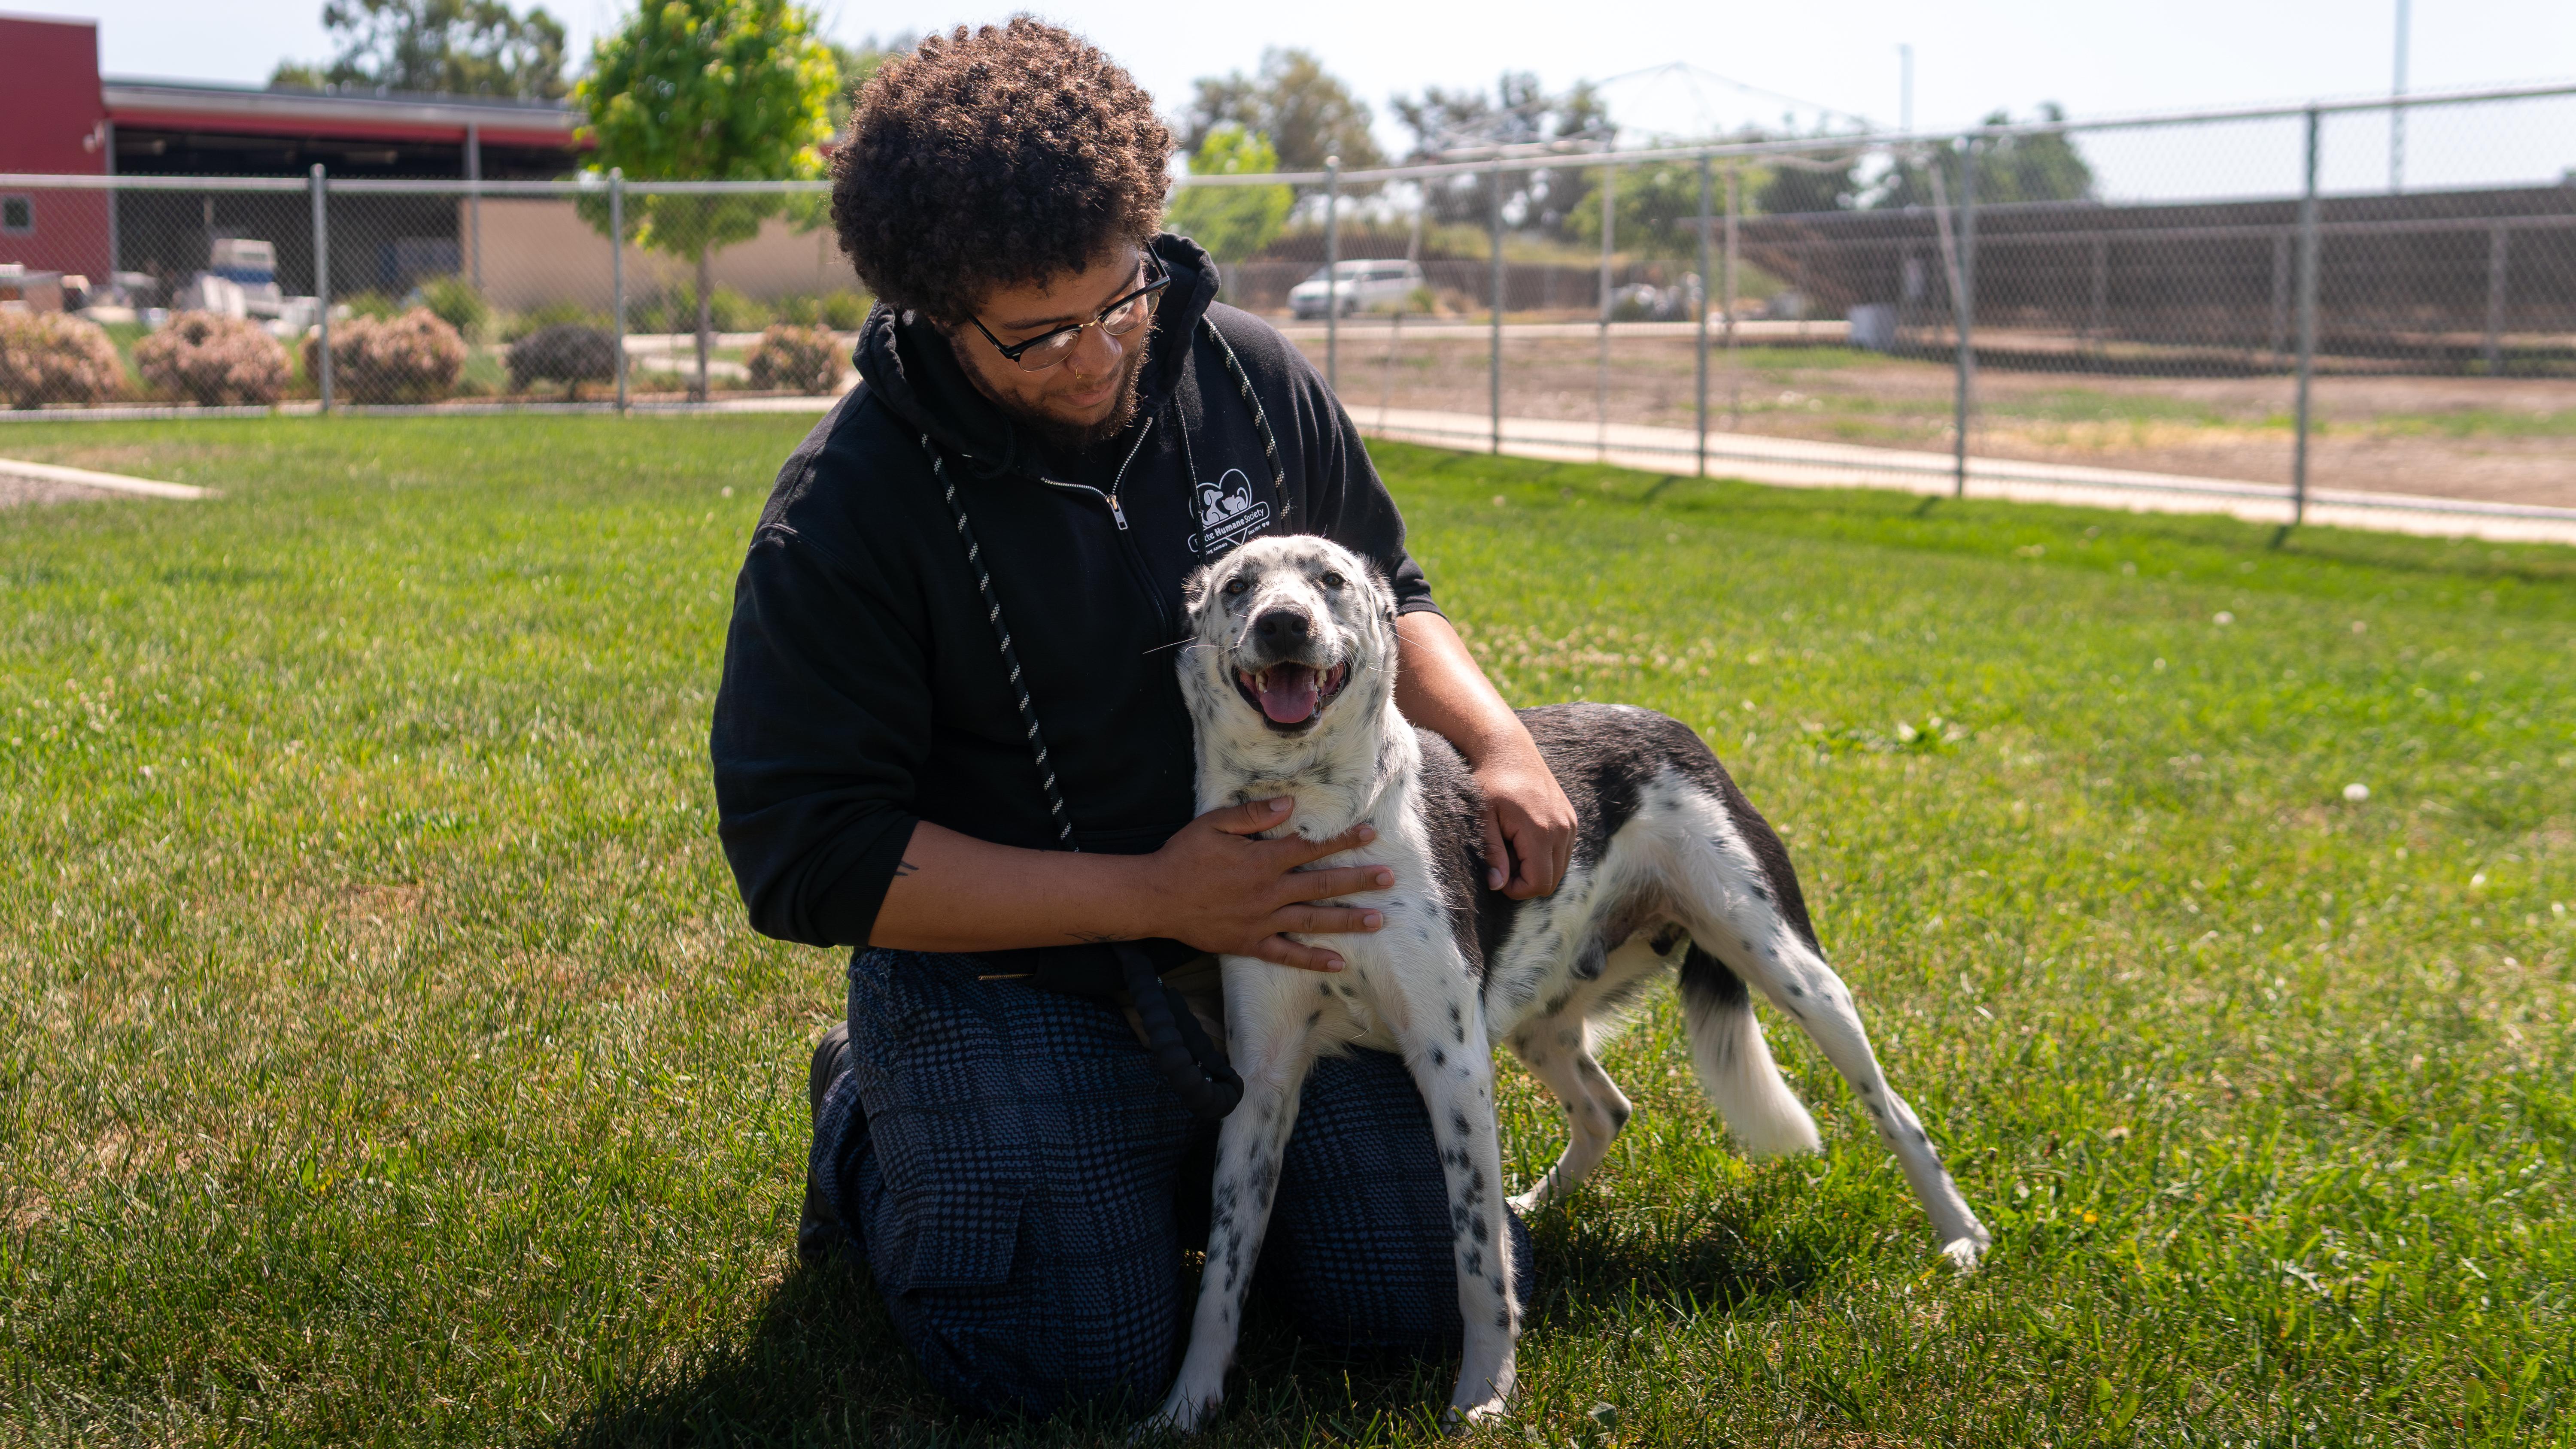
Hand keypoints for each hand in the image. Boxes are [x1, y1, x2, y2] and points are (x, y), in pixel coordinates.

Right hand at [1138, 797, 1392, 971]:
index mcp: (1263, 860)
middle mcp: (1270, 892)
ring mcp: (1262, 920)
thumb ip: (1254, 815)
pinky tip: (1338, 962)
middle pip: (1323, 885)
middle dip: (1358, 880)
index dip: (1343, 841)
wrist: (1155, 897)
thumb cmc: (1184, 856)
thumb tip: (1291, 805)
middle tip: (1388, 878)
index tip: (1370, 834)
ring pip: (1313, 920)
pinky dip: (1312, 960)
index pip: (1312, 848)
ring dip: (1347, 920)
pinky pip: (1287, 954)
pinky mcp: (1251, 943)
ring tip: (1378, 920)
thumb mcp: (1215, 823)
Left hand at [1472, 737, 1574, 898]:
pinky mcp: (1570, 818)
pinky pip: (1563, 852)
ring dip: (1536, 868)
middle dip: (1526, 881)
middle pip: (1552, 881)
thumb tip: (1497, 886)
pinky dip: (1545, 855)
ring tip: (1511, 847)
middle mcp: (1562, 829)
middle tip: (1502, 861)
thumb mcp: (1482, 818)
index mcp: (1540, 831)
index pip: (1539, 884)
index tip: (1497, 876)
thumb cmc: (1489, 782)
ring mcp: (1569, 823)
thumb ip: (1491, 853)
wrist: (1507, 749)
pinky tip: (1523, 839)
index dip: (1517, 890)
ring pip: (1560, 868)